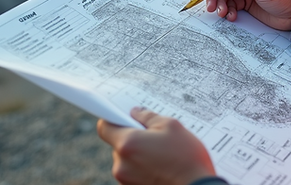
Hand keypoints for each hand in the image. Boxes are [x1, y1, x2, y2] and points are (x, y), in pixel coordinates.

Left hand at [97, 107, 215, 184]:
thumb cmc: (186, 159)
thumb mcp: (171, 127)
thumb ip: (148, 116)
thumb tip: (136, 112)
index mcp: (127, 144)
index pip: (104, 127)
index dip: (113, 119)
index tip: (124, 117)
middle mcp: (121, 164)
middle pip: (118, 144)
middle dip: (133, 138)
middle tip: (155, 137)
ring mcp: (126, 180)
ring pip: (126, 160)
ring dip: (139, 155)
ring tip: (163, 156)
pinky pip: (133, 174)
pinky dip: (143, 169)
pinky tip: (162, 168)